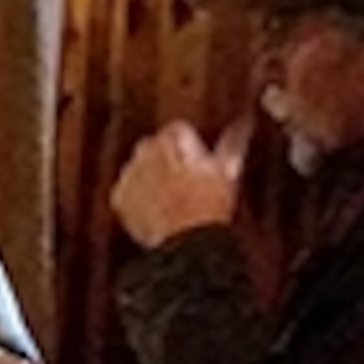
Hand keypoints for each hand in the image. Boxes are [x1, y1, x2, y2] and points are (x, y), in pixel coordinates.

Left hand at [111, 118, 248, 249]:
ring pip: (138, 167)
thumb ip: (233, 141)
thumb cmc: (210, 206)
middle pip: (154, 145)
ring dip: (149, 176)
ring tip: (171, 198)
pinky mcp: (118, 198)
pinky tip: (155, 210)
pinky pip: (125, 191)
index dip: (189, 146)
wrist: (187, 243)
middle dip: (166, 158)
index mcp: (171, 140)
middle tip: (184, 181)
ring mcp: (129, 175)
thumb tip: (245, 121)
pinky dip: (136, 198)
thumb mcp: (227, 170)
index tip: (197, 162)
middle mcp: (144, 152)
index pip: (177, 129)